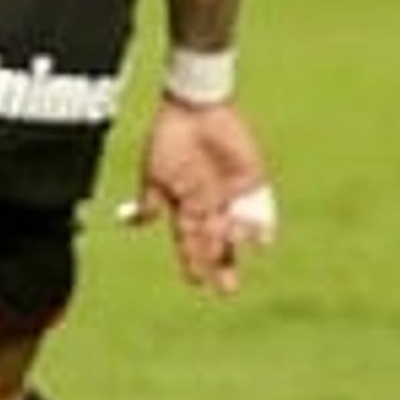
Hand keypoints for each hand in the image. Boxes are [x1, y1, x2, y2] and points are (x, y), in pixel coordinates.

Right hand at [122, 97, 279, 293]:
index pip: (190, 243)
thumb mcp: (154, 174)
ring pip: (238, 229)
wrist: (194, 109)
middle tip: (226, 290)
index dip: (193, 262)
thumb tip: (137, 224)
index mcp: (186, 207)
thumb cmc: (168, 140)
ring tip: (233, 249)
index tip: (195, 282)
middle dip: (221, 267)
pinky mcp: (253, 181)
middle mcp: (211, 206)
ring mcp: (232, 195)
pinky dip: (262, 225)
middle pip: (218, 244)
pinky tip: (260, 240)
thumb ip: (149, 201)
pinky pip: (261, 208)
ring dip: (235, 243)